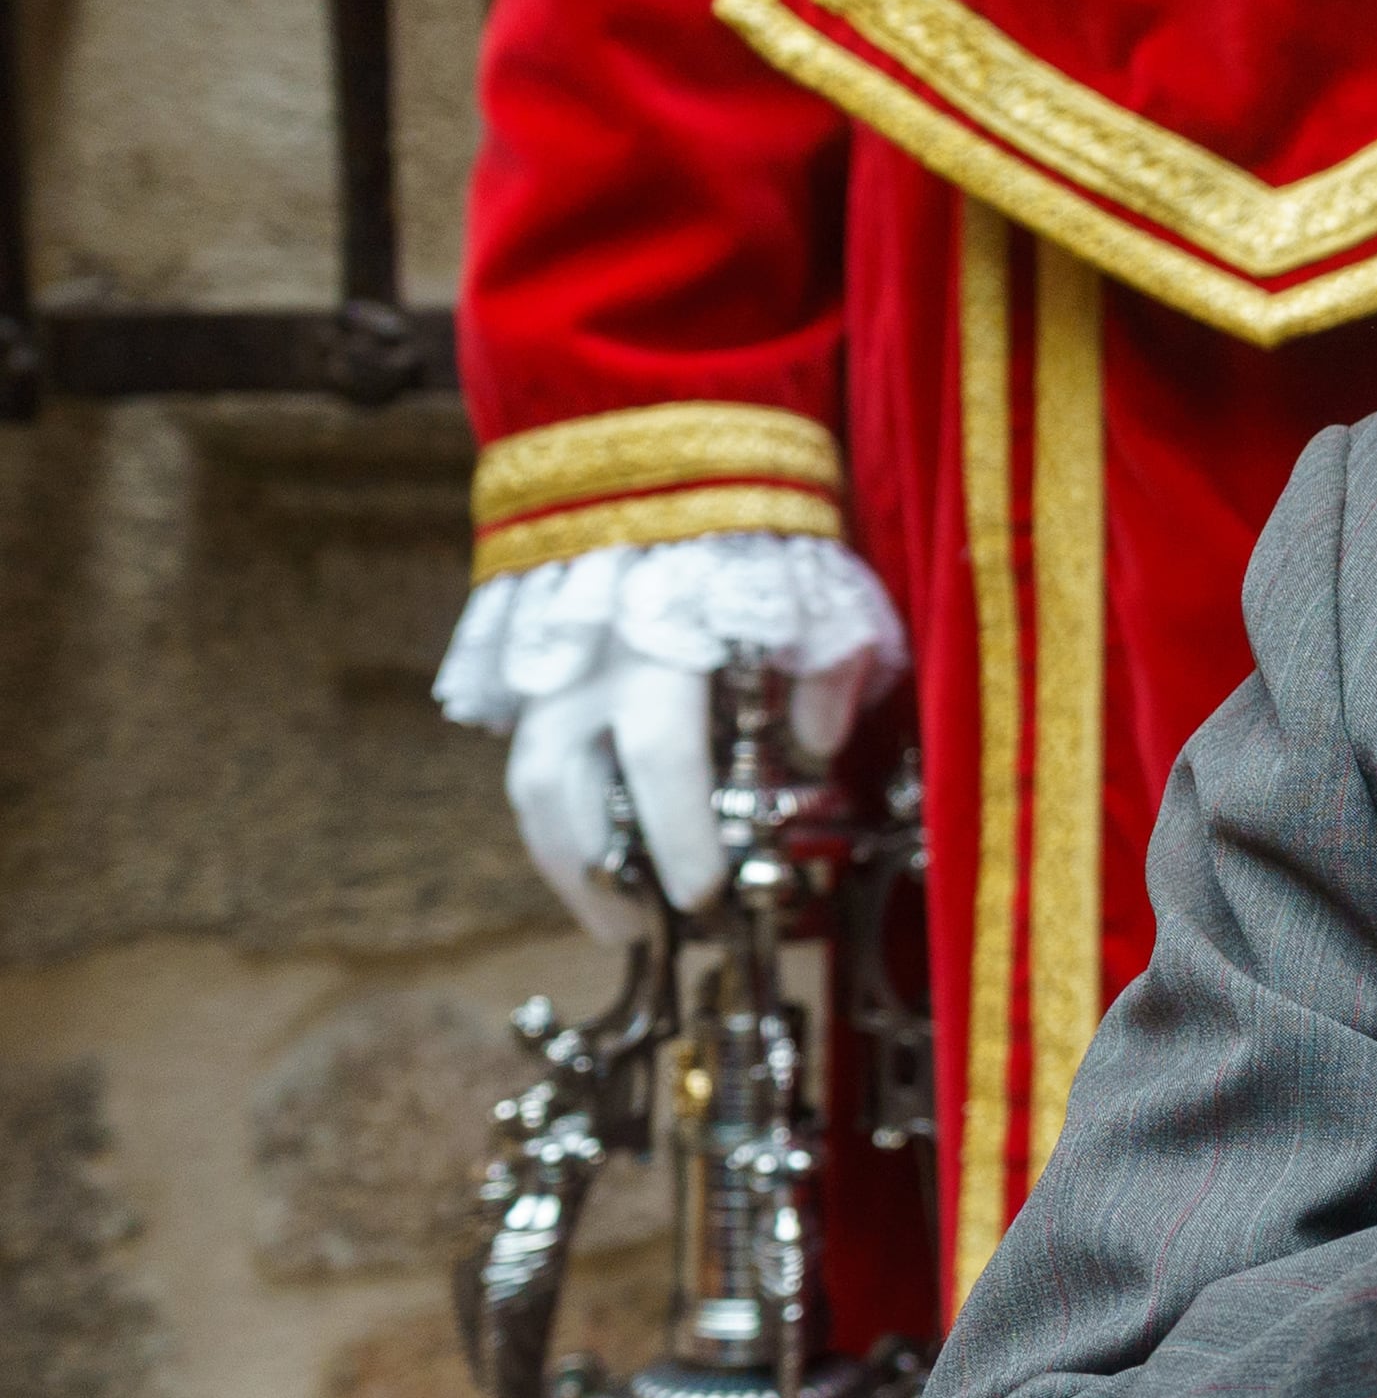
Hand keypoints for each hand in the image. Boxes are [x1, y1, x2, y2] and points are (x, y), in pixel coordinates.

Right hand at [437, 534, 907, 937]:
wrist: (685, 466)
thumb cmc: (767, 538)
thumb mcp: (824, 593)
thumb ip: (829, 668)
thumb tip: (819, 749)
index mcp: (663, 639)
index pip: (658, 757)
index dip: (677, 837)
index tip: (700, 897)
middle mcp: (588, 658)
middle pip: (561, 788)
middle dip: (596, 875)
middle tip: (643, 931)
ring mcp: (548, 663)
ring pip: (529, 783)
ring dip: (566, 862)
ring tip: (615, 916)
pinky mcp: (531, 669)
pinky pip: (527, 760)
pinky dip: (558, 821)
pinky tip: (598, 859)